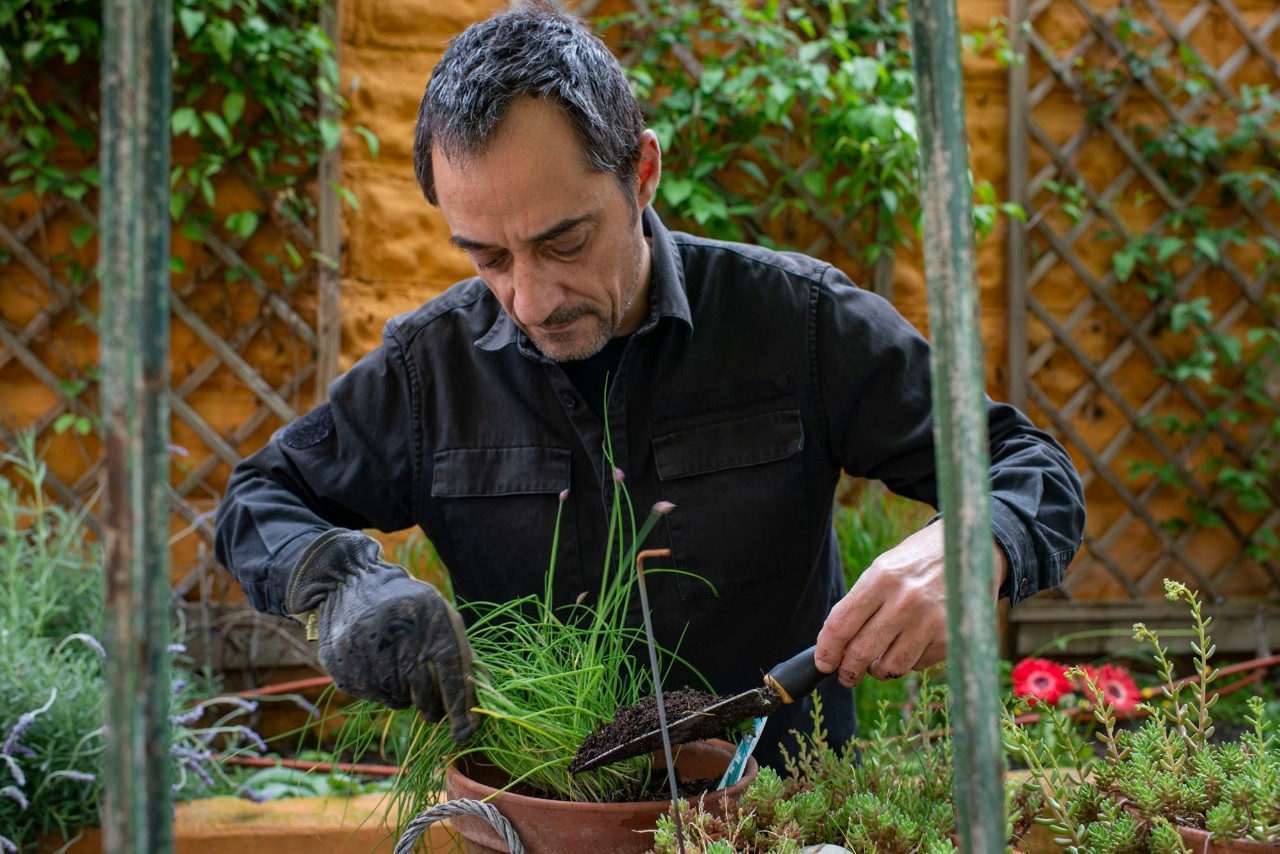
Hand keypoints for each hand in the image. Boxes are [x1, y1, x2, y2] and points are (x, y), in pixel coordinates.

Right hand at [287, 530, 478, 741]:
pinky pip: (373, 696)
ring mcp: (368, 651)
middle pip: (425, 695)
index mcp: (431, 621)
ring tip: (396, 665)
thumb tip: (478, 702)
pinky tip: (375, 663)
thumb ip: (460, 653)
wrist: (350, 583)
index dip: (461, 707)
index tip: (466, 733)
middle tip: (430, 706)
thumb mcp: (439, 615)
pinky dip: (380, 689)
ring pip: (398, 699)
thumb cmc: (408, 607)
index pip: (452, 674)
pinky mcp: (344, 665)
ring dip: (404, 695)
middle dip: (432, 707)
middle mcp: (400, 636)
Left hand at [813, 522, 1009, 686]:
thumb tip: (835, 645)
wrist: (971, 550)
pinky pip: (917, 665)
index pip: (841, 625)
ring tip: (877, 662)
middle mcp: (905, 601)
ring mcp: (930, 622)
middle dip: (847, 670)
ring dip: (878, 670)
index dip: (826, 650)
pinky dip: (907, 662)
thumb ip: (860, 604)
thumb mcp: (884, 569)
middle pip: (860, 652)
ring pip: (889, 667)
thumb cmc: (917, 562)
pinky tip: (910, 645)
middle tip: (846, 675)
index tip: (823, 663)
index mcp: (881, 578)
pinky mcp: (950, 638)